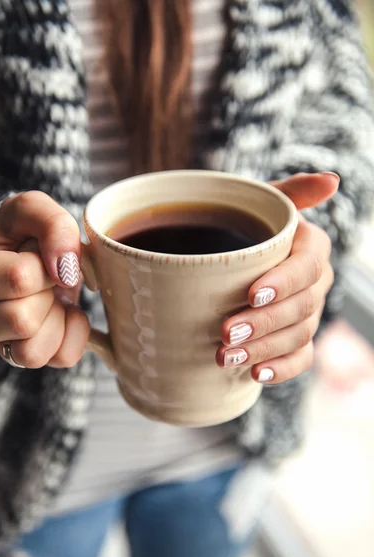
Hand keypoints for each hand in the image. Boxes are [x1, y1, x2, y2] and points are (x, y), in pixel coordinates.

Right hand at [0, 191, 89, 367]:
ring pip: (32, 352)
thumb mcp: (34, 210)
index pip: (19, 279)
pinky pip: (60, 358)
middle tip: (45, 279)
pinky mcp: (24, 357)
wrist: (34, 253)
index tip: (43, 256)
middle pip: (22, 320)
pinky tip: (63, 314)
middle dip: (49, 293)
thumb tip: (65, 268)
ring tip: (50, 297)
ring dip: (56, 319)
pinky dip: (74, 335)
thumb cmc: (26, 233)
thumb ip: (52, 224)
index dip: (46, 265)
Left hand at [216, 172, 338, 383]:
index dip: (284, 282)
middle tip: (226, 333)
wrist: (231, 252)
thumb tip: (332, 181)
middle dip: (264, 323)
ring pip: (298, 336)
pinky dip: (280, 369)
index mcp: (311, 247)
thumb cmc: (245, 223)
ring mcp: (308, 313)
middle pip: (301, 307)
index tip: (251, 294)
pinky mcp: (297, 338)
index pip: (307, 266)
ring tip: (225, 357)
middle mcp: (315, 282)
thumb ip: (292, 191)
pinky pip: (300, 359)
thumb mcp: (262, 201)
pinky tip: (254, 375)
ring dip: (264, 350)